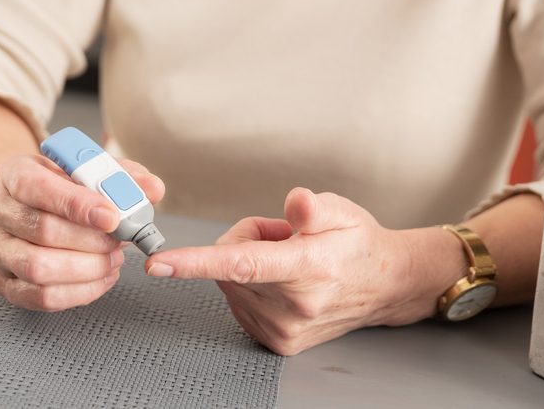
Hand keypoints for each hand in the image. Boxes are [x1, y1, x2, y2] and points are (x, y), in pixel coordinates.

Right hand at [0, 153, 164, 310]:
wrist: (26, 202)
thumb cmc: (59, 184)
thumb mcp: (87, 168)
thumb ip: (121, 175)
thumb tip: (152, 189)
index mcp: (14, 174)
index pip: (39, 188)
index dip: (77, 204)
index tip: (112, 216)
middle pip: (42, 231)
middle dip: (90, 240)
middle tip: (120, 239)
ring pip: (38, 268)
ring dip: (86, 268)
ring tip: (113, 258)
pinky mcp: (4, 283)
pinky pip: (41, 297)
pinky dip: (79, 291)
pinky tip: (101, 277)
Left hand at [144, 187, 417, 355]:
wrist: (383, 284)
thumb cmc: (357, 242)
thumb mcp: (341, 210)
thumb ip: (313, 207)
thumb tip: (295, 202)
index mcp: (308, 267)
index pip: (242, 263)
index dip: (196, 261)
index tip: (160, 263)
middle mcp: (295, 304)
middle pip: (229, 262)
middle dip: (245, 238)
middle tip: (282, 234)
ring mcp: (286, 328)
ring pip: (230, 282)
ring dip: (247, 263)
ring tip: (287, 257)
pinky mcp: (279, 341)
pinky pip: (238, 301)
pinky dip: (250, 285)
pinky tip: (281, 279)